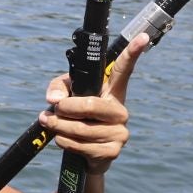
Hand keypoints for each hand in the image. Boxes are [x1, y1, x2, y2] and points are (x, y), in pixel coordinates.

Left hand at [39, 33, 148, 174]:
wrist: (84, 155)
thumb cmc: (75, 117)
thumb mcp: (65, 96)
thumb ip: (57, 88)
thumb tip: (54, 100)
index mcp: (112, 92)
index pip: (123, 70)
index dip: (132, 54)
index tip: (142, 37)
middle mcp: (120, 110)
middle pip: (91, 105)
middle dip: (65, 109)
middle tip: (52, 110)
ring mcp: (120, 132)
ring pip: (81, 128)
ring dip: (58, 126)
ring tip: (50, 123)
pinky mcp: (112, 151)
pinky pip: (81, 145)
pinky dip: (64, 141)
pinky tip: (62, 139)